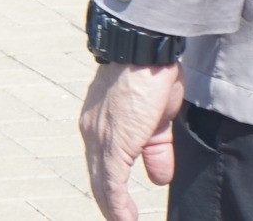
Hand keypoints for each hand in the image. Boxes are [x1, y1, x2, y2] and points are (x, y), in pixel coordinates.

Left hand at [80, 62, 184, 220]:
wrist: (145, 49)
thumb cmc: (151, 75)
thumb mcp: (156, 120)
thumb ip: (154, 150)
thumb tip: (159, 178)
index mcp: (100, 122)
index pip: (102, 162)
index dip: (111, 186)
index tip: (121, 204)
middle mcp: (93, 131)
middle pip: (99, 176)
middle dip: (109, 203)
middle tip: (122, 220)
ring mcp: (101, 138)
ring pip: (103, 184)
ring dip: (114, 210)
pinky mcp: (114, 143)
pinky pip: (113, 183)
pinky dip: (117, 206)